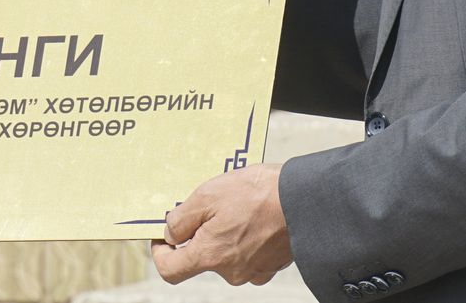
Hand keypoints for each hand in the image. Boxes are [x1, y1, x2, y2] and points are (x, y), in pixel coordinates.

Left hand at [151, 164, 292, 286]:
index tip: (164, 236)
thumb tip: (170, 234)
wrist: (304, 201)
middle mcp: (230, 271)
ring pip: (226, 255)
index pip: (171, 271)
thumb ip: (181, 219)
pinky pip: (248, 255)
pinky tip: (254, 218)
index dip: (161, 252)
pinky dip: (246, 239)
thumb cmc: (257, 194)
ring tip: (238, 207)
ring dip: (225, 235)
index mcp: (210, 256)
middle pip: (201, 258)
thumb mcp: (206, 196)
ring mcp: (253, 271)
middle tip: (212, 205)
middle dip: (200, 233)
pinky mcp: (271, 265)